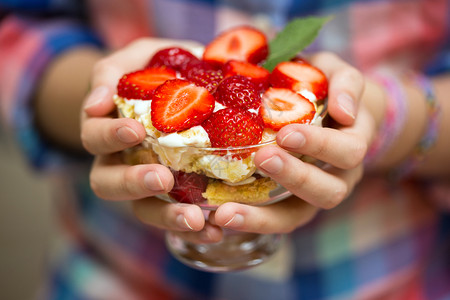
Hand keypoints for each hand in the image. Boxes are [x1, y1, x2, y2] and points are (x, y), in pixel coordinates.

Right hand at [80, 38, 219, 241]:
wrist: (186, 87)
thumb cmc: (157, 71)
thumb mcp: (136, 58)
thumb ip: (112, 72)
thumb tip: (97, 102)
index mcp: (107, 129)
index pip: (95, 136)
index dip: (109, 136)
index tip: (134, 130)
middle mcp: (119, 162)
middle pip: (107, 182)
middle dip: (133, 182)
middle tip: (162, 178)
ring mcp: (146, 183)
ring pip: (141, 209)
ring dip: (166, 217)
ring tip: (195, 220)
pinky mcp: (174, 197)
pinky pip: (176, 219)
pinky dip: (195, 230)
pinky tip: (216, 231)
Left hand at [208, 52, 374, 233]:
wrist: (330, 110)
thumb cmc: (328, 89)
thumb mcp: (338, 74)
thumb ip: (346, 83)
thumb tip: (345, 112)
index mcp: (354, 143)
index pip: (347, 152)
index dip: (320, 145)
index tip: (286, 134)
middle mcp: (340, 176)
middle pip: (329, 191)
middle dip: (294, 177)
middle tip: (262, 158)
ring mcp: (314, 193)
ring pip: (299, 215)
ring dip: (264, 216)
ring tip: (227, 212)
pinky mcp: (290, 203)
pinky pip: (275, 219)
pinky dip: (250, 221)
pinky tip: (221, 216)